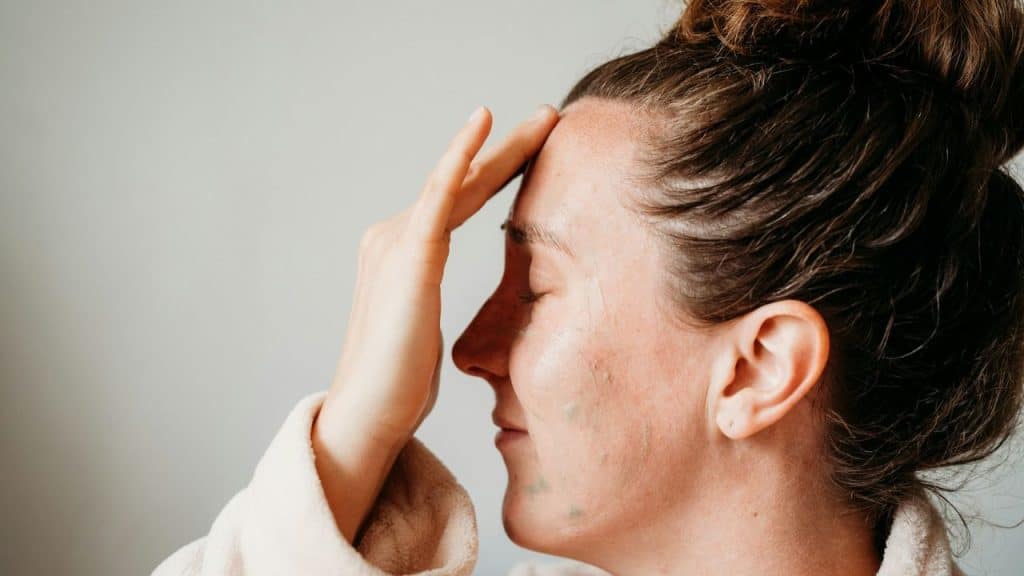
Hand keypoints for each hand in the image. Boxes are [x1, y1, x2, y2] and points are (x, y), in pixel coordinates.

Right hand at [311, 104, 559, 541]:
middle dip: (509, 148)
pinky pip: (440, 195)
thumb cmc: (400, 384)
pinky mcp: (408, 256)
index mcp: (405, 253)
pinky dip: (461, 156)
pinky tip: (483, 122)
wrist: (368, 415)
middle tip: (550, 116)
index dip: (498, 171)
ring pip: (460, 180)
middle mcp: (394, 236)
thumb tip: (471, 309)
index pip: (460, 201)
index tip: (538, 148)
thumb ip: (439, 302)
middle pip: (463, 183)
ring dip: (503, 146)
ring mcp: (397, 242)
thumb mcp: (429, 330)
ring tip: (544, 117)